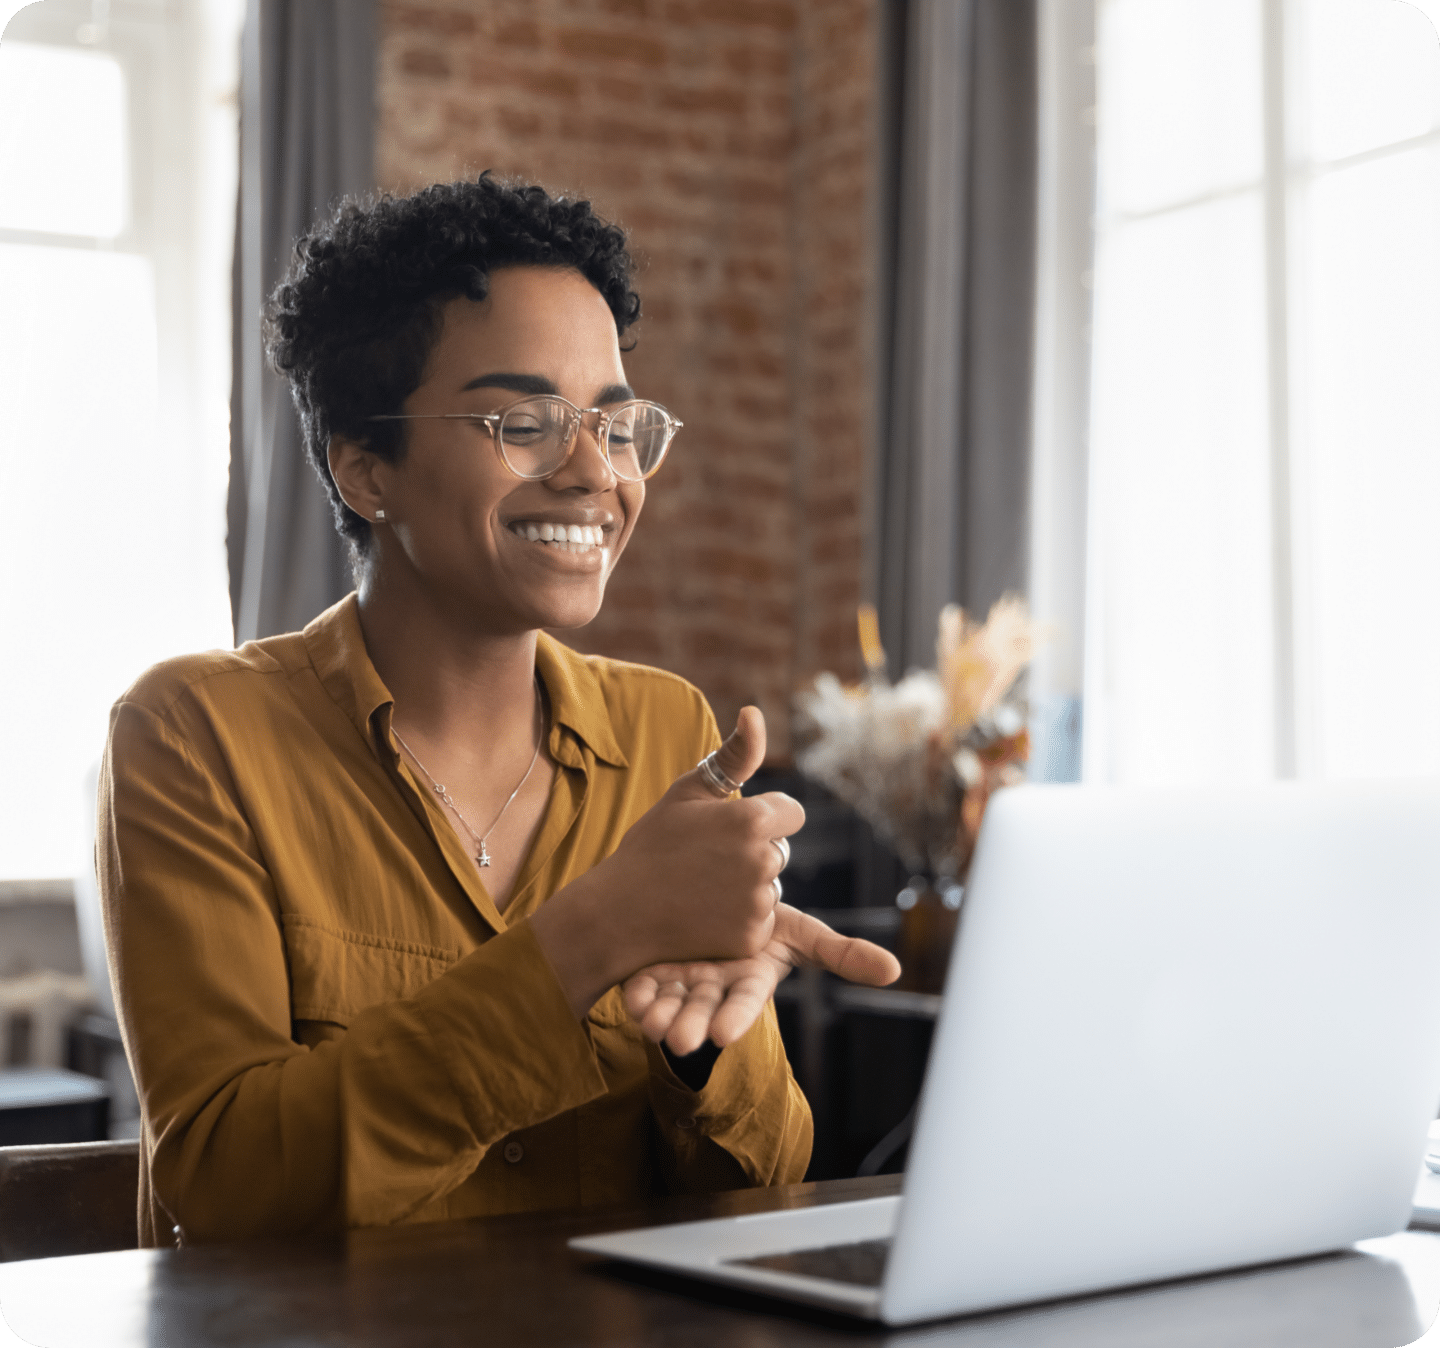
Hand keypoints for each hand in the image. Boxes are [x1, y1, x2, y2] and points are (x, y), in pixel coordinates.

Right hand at [528, 706, 804, 1015]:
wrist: (617, 911)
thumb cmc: (652, 843)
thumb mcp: (689, 791)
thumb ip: (735, 754)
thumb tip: (755, 711)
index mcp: (753, 819)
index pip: (792, 813)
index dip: (764, 817)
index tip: (729, 827)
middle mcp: (763, 860)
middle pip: (780, 850)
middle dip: (753, 852)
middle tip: (705, 860)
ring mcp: (758, 902)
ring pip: (770, 886)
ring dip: (746, 886)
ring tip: (700, 887)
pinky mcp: (752, 938)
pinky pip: (760, 920)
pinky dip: (738, 919)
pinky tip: (703, 913)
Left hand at [623, 903, 901, 1055]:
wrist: (712, 896)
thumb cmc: (761, 920)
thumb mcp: (799, 931)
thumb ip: (841, 953)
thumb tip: (895, 971)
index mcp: (750, 977)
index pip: (746, 1002)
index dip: (735, 1017)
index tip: (723, 1036)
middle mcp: (716, 985)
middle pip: (704, 1010)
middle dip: (692, 1026)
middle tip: (681, 1040)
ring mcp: (683, 981)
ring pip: (671, 1006)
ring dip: (662, 1018)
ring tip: (653, 1025)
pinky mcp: (653, 972)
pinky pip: (643, 987)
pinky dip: (638, 995)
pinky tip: (633, 998)